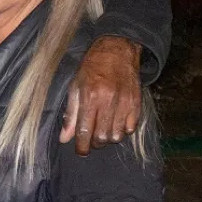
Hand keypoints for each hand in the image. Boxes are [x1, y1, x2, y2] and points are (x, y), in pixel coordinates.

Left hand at [60, 36, 141, 154]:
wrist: (117, 50)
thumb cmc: (92, 68)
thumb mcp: (75, 87)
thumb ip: (71, 114)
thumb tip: (65, 138)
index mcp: (90, 96)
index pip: (85, 131)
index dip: (82, 146)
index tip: (80, 151)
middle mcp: (108, 101)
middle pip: (102, 136)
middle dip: (95, 143)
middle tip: (91, 138)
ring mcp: (125, 103)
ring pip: (117, 135)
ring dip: (109, 138)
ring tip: (103, 130)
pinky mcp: (137, 103)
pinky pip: (131, 128)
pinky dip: (123, 130)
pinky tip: (116, 123)